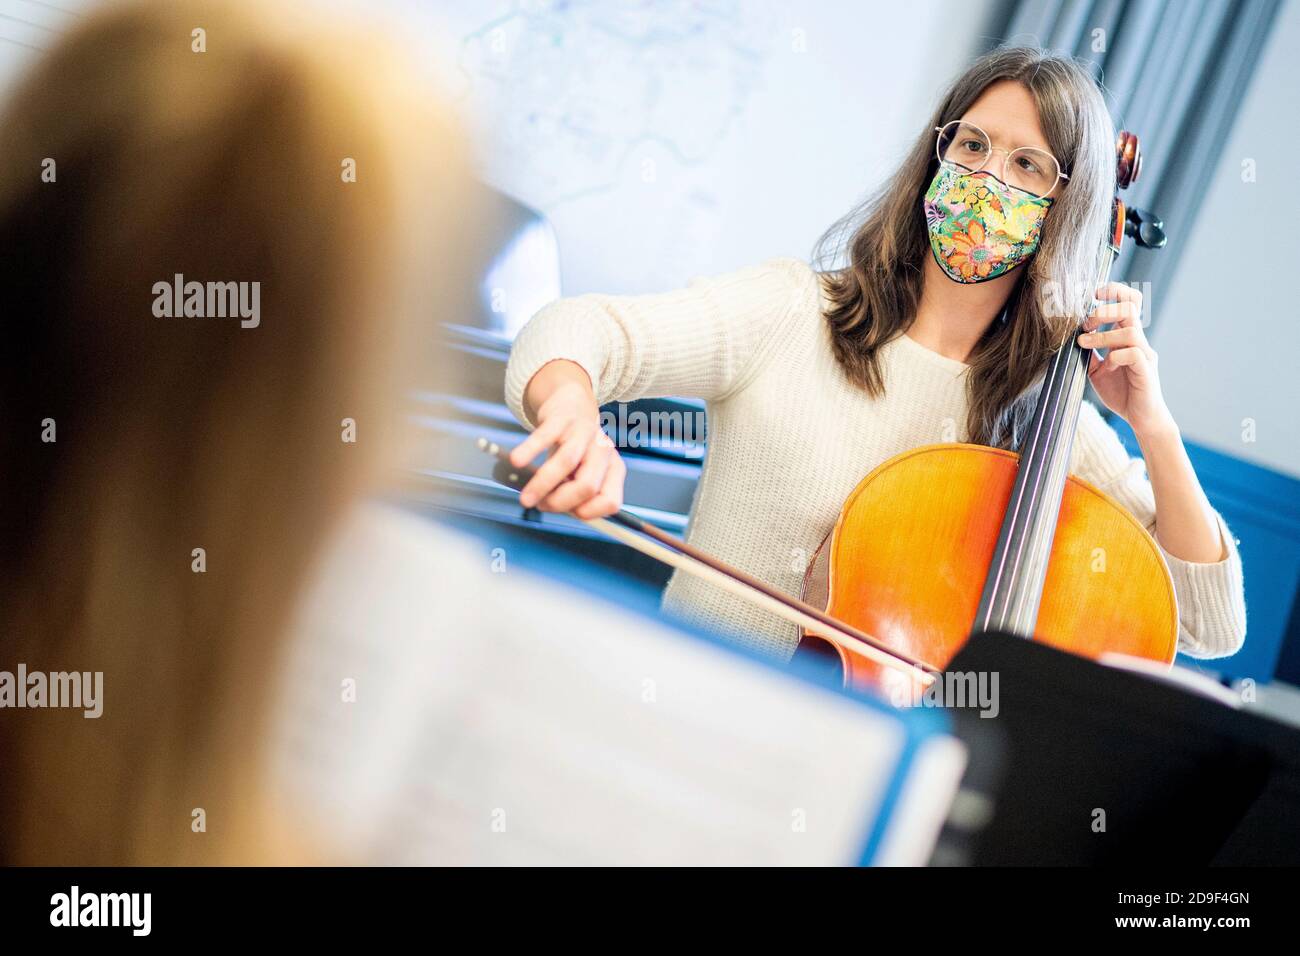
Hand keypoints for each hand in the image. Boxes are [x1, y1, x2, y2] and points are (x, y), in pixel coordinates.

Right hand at [510, 360, 625, 518]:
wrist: (572, 405)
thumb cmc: (576, 449)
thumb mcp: (583, 473)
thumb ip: (572, 494)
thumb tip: (549, 506)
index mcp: (614, 469)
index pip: (610, 501)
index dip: (588, 512)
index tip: (568, 513)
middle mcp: (603, 451)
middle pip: (588, 486)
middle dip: (560, 502)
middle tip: (540, 505)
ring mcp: (584, 432)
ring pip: (566, 463)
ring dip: (542, 485)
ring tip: (525, 498)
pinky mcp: (562, 419)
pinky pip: (545, 436)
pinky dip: (529, 451)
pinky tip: (516, 461)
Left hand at [1077, 282, 1175, 438]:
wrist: (1140, 417)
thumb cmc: (1121, 391)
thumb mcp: (1095, 370)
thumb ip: (1087, 353)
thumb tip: (1069, 337)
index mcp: (1127, 337)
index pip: (1129, 302)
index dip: (1114, 291)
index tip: (1094, 294)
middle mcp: (1138, 341)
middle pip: (1130, 307)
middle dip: (1105, 310)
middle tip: (1086, 323)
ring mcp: (1144, 355)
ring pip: (1129, 330)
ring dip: (1103, 335)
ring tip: (1084, 343)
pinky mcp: (1146, 371)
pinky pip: (1134, 354)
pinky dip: (1116, 355)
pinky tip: (1106, 366)